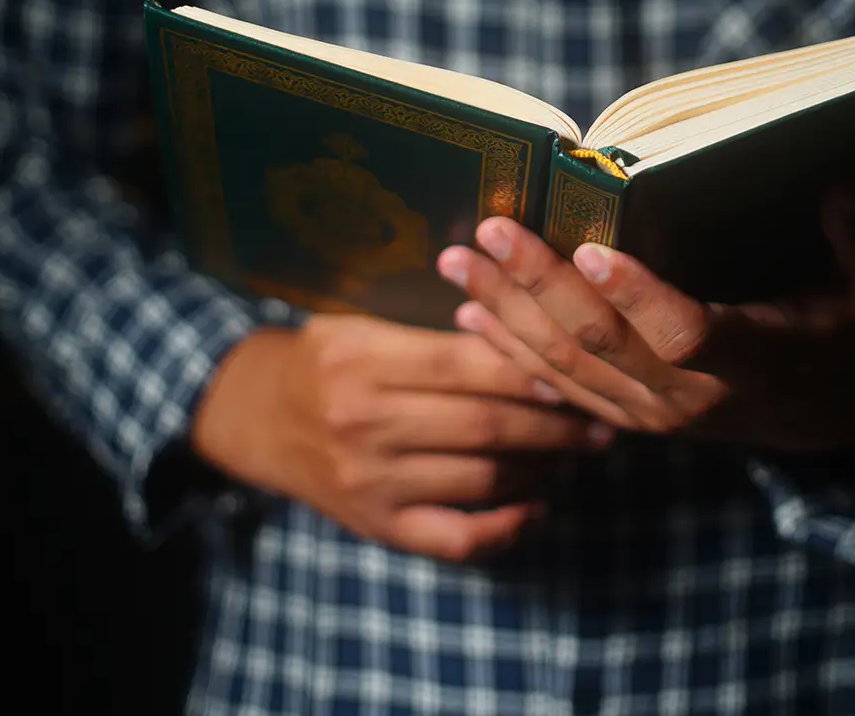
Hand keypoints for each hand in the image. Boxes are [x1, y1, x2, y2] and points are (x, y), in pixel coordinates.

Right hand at [193, 314, 612, 561]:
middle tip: (601, 419)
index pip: (466, 366)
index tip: (578, 369)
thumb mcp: (362, 321)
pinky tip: (535, 507)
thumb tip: (526, 316)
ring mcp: (370, 482)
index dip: (530, 370)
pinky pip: (453, 538)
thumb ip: (432, 325)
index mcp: (363, 360)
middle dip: (555, 425)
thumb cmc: (323, 355)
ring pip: (480, 479)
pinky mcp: (373, 525)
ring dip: (541, 468)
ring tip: (578, 452)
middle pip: (485, 426)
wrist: (253, 414)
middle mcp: (365, 424)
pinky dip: (503, 528)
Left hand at [435, 191, 854, 452]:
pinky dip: (510, 349)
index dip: (638, 295)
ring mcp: (652, 413)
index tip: (594, 247)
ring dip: (507, 311)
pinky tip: (469, 311)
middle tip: (490, 230)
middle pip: (601, 343)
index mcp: (752, 362)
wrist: (838, 424)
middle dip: (538, 283)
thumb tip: (834, 187)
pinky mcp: (629, 416)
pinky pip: (557, 387)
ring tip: (459, 260)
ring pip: (565, 366)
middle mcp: (691, 397)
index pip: (686, 333)